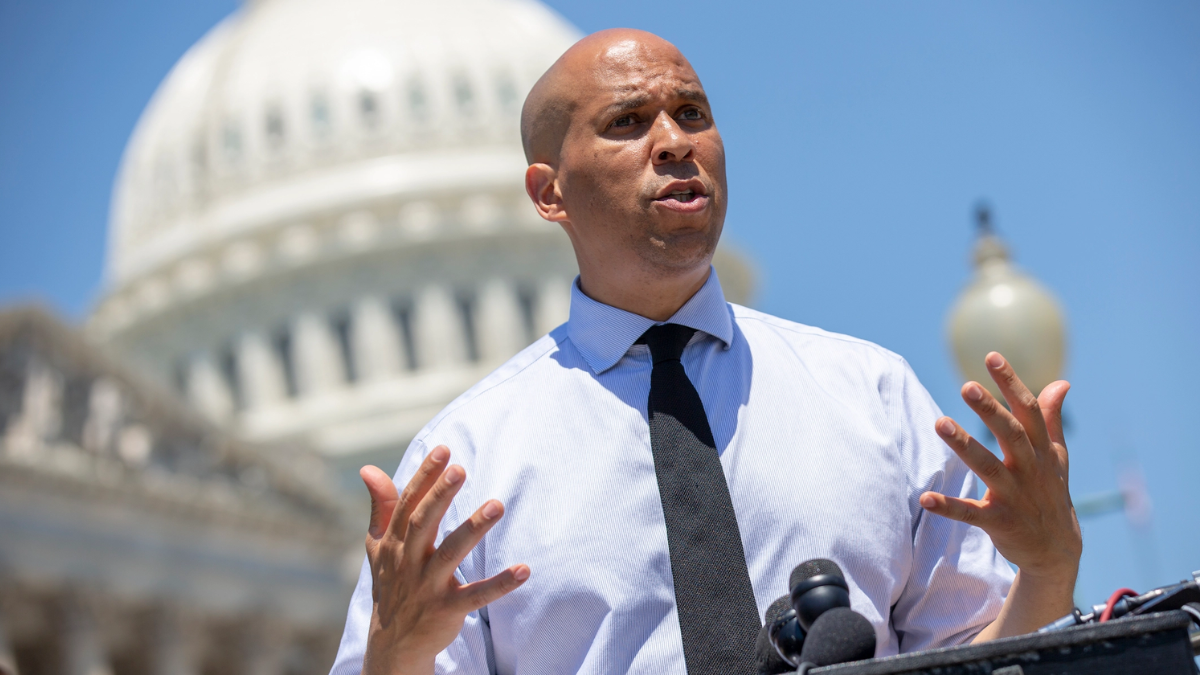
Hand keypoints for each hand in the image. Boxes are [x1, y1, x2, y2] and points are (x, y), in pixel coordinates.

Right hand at [360, 446, 529, 674]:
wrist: (392, 643)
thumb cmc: (391, 582)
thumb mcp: (378, 545)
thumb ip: (381, 506)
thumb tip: (367, 468)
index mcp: (394, 542)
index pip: (408, 503)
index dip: (424, 476)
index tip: (444, 449)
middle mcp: (409, 561)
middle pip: (423, 524)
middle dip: (441, 496)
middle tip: (461, 469)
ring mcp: (427, 586)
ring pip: (451, 554)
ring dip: (473, 529)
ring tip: (497, 505)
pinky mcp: (447, 610)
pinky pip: (475, 596)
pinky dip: (500, 585)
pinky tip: (524, 570)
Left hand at [919, 352, 1081, 637]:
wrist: (1057, 550)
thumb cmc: (1051, 493)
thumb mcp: (1056, 456)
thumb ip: (1051, 419)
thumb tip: (1061, 382)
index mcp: (1042, 451)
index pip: (1028, 411)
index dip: (1011, 384)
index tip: (991, 357)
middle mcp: (1030, 469)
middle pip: (1011, 434)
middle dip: (990, 410)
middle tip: (966, 386)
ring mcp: (1015, 496)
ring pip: (988, 467)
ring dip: (963, 445)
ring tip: (939, 422)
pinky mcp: (999, 522)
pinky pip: (970, 514)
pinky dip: (948, 507)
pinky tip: (924, 497)